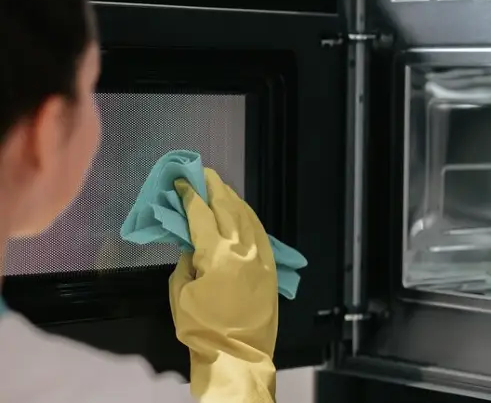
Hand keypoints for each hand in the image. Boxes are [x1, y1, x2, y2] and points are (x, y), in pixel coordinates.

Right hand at [169, 168, 277, 401]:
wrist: (238, 356)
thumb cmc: (203, 329)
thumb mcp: (181, 294)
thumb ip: (186, 264)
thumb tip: (193, 248)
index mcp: (217, 254)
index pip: (200, 215)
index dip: (189, 195)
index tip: (181, 181)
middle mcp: (242, 249)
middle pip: (227, 208)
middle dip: (214, 188)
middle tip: (203, 173)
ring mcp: (260, 257)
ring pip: (248, 217)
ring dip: (233, 199)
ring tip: (221, 188)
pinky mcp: (270, 268)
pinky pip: (262, 234)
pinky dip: (251, 219)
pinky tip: (244, 212)